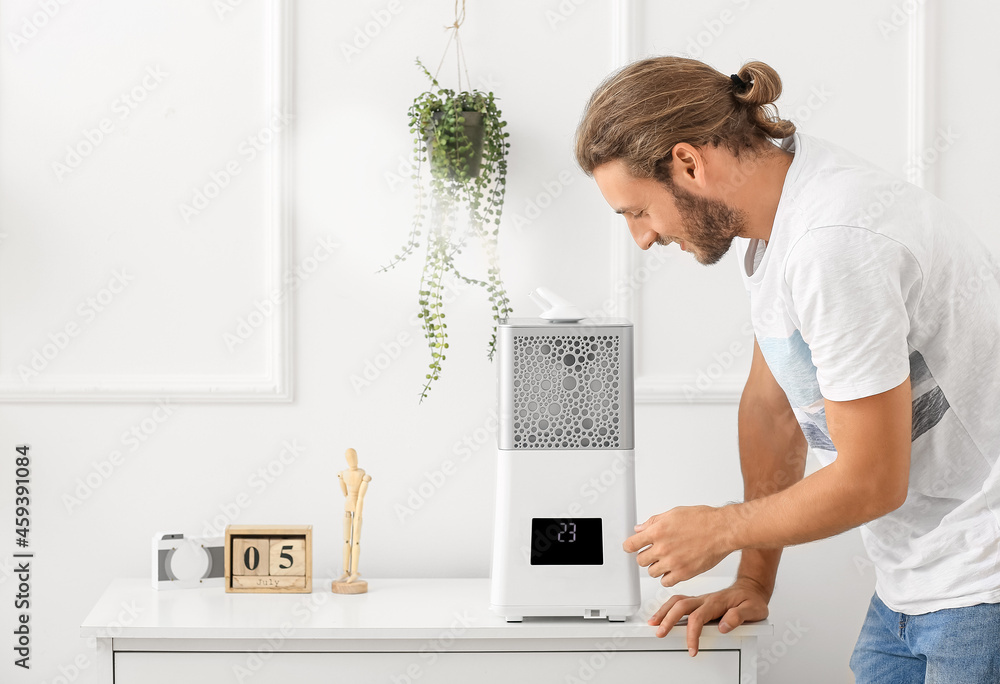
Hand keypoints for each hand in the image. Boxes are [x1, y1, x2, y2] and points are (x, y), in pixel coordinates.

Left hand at [623, 506, 733, 585]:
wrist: (722, 530)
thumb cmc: (703, 519)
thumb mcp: (673, 513)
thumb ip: (654, 522)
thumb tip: (640, 529)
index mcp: (657, 531)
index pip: (631, 544)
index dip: (629, 546)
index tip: (630, 547)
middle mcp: (662, 548)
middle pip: (640, 560)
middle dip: (645, 556)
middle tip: (652, 553)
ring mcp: (672, 562)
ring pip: (651, 572)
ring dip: (656, 567)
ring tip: (665, 560)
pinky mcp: (684, 573)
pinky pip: (665, 582)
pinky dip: (667, 577)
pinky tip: (672, 570)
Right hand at [647, 579, 769, 655]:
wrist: (751, 588)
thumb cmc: (752, 600)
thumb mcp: (753, 610)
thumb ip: (739, 617)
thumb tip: (724, 626)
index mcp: (717, 603)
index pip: (698, 618)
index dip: (692, 634)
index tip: (692, 649)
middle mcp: (706, 599)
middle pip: (681, 606)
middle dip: (668, 619)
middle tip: (660, 633)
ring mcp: (701, 599)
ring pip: (676, 601)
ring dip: (663, 611)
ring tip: (653, 622)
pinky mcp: (699, 601)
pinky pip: (679, 601)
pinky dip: (667, 607)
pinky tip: (662, 614)